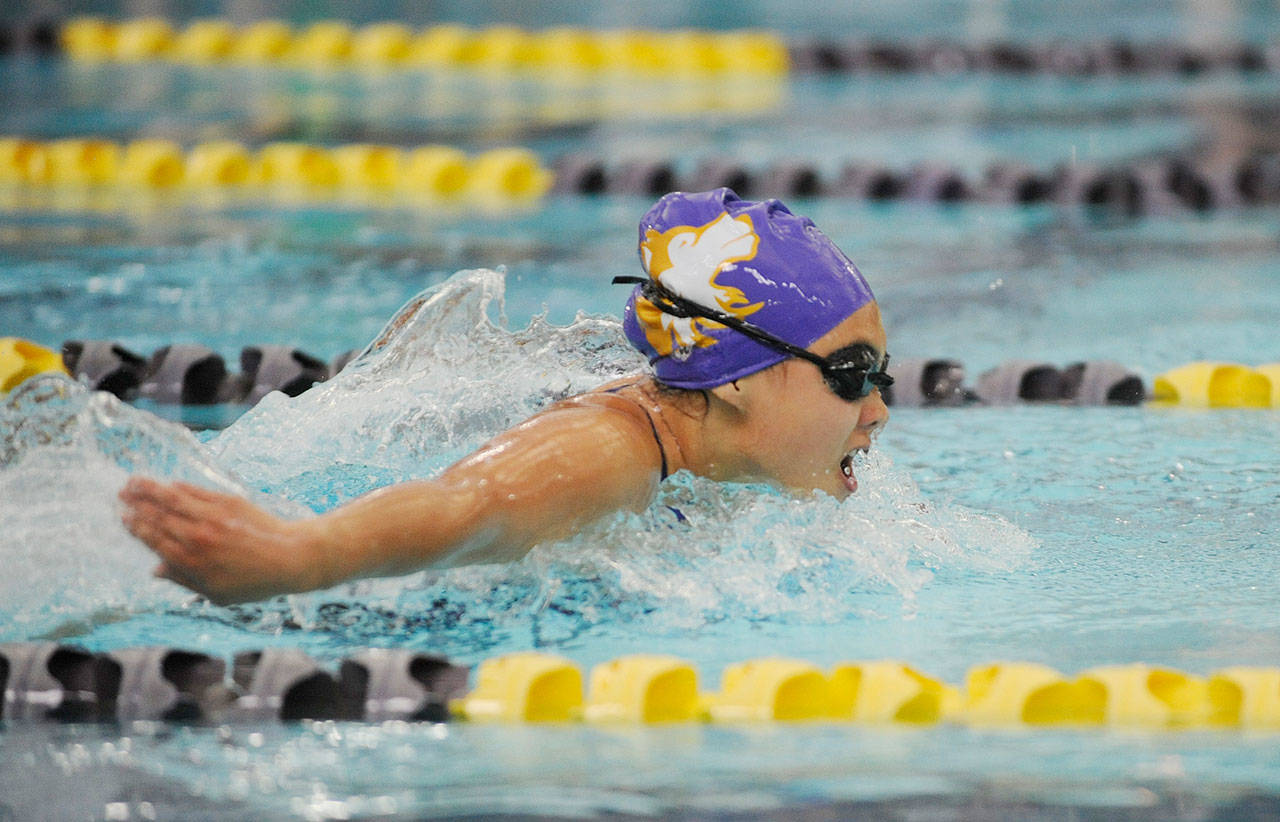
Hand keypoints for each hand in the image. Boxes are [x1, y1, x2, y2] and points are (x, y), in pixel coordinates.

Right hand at [119, 477, 318, 604]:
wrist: (291, 557)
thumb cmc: (254, 582)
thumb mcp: (216, 594)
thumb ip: (183, 580)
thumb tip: (155, 570)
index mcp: (191, 561)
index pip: (153, 539)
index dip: (136, 526)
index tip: (123, 517)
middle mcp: (197, 536)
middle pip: (158, 516)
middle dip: (136, 504)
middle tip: (120, 494)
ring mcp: (212, 516)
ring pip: (173, 498)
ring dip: (150, 488)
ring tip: (134, 481)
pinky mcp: (228, 502)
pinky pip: (197, 492)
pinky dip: (181, 487)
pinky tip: (169, 483)